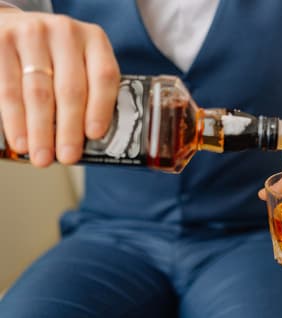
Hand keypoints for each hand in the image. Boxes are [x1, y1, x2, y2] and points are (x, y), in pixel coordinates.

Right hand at [0, 8, 119, 165]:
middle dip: (69, 129)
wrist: (22, 28)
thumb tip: (90, 140)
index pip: (103, 77)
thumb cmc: (60, 58)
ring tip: (43, 158)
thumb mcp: (83, 64)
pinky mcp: (2, 42)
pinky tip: (22, 142)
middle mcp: (65, 33)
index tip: (95, 135)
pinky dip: (16, 121)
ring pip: (39, 93)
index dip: (100, 108)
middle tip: (68, 157)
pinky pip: (9, 89)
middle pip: (70, 89)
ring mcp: (32, 35)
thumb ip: (91, 92)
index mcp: (95, 40)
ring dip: (41, 131)